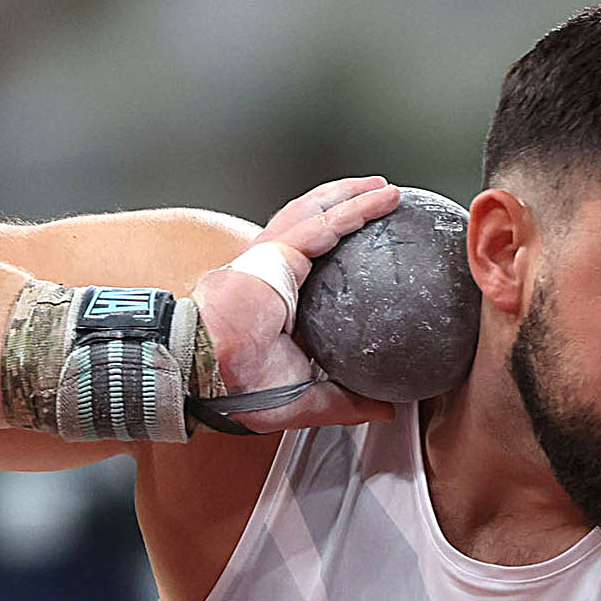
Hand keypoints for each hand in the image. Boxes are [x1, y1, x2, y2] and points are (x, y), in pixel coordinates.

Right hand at [191, 176, 403, 432]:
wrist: (213, 378)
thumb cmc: (242, 390)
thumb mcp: (309, 398)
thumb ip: (348, 400)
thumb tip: (387, 410)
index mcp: (276, 303)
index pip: (311, 265)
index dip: (338, 248)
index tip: (372, 246)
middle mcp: (271, 274)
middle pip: (313, 227)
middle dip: (346, 207)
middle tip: (382, 201)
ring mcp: (269, 260)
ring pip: (315, 214)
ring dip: (350, 198)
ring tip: (384, 190)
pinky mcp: (273, 254)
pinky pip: (321, 225)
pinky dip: (351, 209)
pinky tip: (378, 200)